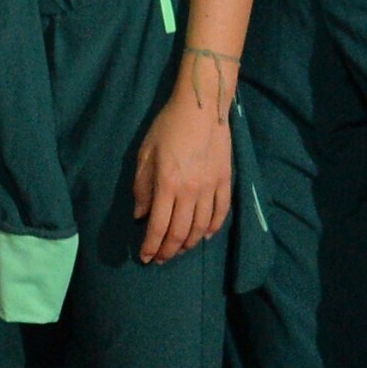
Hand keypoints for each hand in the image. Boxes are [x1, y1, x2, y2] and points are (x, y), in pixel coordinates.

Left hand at [132, 93, 230, 263]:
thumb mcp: (145, 154)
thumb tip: (140, 215)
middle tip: (160, 259)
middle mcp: (190, 192)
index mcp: (167, 185)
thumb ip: (142, 187)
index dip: (151, 246)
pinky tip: (204, 235)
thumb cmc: (167, 127)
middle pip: (179, 232)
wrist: (201, 108)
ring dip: (188, 243)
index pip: (158, 226)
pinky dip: (212, 228)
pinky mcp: (225, 182)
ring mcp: (211, 188)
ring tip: (178, 250)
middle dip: (168, 250)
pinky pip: (221, 213)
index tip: (145, 257)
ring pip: (200, 227)